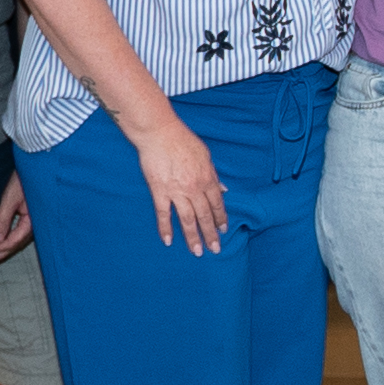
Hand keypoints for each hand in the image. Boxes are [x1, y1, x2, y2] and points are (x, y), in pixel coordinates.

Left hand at [0, 177, 33, 272]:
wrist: (35, 165)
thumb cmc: (24, 178)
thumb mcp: (10, 197)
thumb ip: (3, 219)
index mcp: (31, 221)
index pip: (12, 241)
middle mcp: (32, 224)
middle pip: (13, 245)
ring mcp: (30, 222)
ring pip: (14, 242)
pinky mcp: (26, 217)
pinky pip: (15, 235)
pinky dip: (4, 242)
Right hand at [127, 115, 228, 254]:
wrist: (160, 133)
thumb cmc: (183, 140)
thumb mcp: (205, 155)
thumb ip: (214, 175)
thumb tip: (224, 189)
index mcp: (207, 178)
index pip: (217, 204)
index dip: (221, 219)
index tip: (223, 230)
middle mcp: (195, 188)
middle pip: (205, 215)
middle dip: (211, 234)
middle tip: (215, 249)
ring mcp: (177, 191)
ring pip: (187, 219)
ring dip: (192, 237)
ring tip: (196, 252)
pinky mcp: (159, 191)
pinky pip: (164, 214)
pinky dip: (166, 228)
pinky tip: (168, 241)